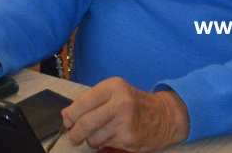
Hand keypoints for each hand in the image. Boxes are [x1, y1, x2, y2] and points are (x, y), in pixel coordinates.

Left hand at [60, 77, 188, 152]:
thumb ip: (89, 101)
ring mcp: (125, 122)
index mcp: (114, 87)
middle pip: (86, 122)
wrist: (166, 116)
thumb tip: (66, 114)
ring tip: (93, 137)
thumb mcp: (114, 93)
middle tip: (73, 136)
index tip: (67, 120)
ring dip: (89, 140)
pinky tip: (107, 138)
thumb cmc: (135, 103)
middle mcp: (120, 103)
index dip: (71, 114)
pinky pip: (105, 144)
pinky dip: (102, 144)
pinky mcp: (129, 138)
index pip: (83, 101)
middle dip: (75, 132)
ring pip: (93, 136)